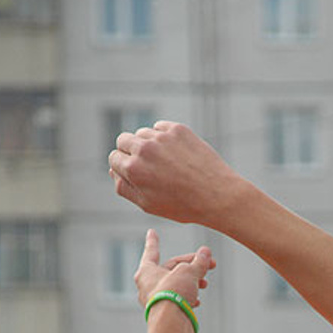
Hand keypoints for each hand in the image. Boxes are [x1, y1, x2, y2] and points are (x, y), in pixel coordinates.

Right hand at [109, 120, 241, 226]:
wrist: (218, 195)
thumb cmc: (183, 205)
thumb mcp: (148, 205)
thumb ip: (125, 187)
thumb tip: (114, 170)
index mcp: (133, 169)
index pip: (114, 158)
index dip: (122, 167)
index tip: (136, 174)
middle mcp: (144, 148)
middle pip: (123, 140)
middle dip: (130, 152)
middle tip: (147, 166)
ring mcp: (162, 136)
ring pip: (142, 133)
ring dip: (148, 144)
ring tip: (165, 163)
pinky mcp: (178, 129)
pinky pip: (160, 127)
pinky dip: (164, 138)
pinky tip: (175, 153)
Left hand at [134, 227, 214, 311]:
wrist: (171, 325)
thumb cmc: (173, 295)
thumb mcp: (188, 272)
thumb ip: (198, 262)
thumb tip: (206, 253)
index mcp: (147, 271)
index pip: (152, 251)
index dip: (153, 241)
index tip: (151, 232)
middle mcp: (148, 286)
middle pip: (170, 269)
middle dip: (191, 265)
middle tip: (209, 264)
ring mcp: (156, 301)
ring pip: (175, 285)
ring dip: (192, 282)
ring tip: (205, 284)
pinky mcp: (165, 313)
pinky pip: (177, 300)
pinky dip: (188, 297)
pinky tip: (197, 301)